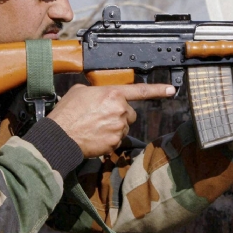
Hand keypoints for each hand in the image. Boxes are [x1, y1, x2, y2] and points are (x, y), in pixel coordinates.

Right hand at [47, 83, 175, 157]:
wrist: (60, 136)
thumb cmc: (67, 112)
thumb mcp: (80, 91)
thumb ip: (96, 91)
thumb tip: (99, 95)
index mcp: (112, 94)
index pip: (140, 90)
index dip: (158, 90)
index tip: (172, 90)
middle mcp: (119, 110)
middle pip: (129, 114)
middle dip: (119, 115)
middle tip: (102, 117)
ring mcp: (119, 128)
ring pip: (123, 128)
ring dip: (114, 128)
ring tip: (95, 127)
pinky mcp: (115, 143)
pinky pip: (117, 140)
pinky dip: (108, 140)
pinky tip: (95, 137)